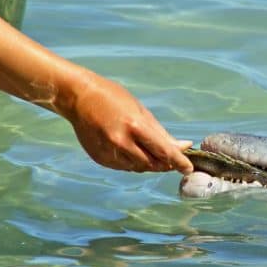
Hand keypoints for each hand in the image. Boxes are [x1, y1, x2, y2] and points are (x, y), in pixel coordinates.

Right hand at [64, 74, 193, 173]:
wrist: (78, 97)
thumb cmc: (113, 98)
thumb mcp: (141, 111)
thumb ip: (161, 133)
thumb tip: (183, 146)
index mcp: (134, 126)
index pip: (164, 151)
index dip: (179, 162)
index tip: (188, 168)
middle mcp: (121, 142)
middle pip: (152, 164)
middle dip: (165, 164)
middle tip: (173, 160)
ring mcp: (108, 152)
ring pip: (138, 168)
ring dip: (149, 163)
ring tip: (151, 151)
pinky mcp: (100, 158)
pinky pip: (124, 167)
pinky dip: (132, 162)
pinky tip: (132, 150)